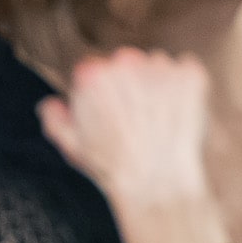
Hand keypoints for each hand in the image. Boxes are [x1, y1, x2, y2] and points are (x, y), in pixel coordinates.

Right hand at [36, 49, 230, 242]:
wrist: (156, 181)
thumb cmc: (111, 165)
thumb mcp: (71, 145)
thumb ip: (56, 118)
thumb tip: (51, 103)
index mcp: (93, 74)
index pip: (95, 68)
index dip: (101, 91)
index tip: (108, 110)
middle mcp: (127, 61)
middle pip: (126, 63)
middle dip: (128, 84)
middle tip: (132, 117)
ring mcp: (161, 66)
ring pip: (156, 66)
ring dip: (156, 84)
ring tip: (155, 120)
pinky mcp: (190, 73)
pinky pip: (185, 69)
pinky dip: (183, 87)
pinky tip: (176, 113)